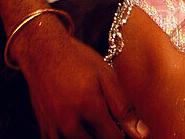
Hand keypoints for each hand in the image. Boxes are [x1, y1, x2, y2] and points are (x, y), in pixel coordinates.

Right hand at [14, 21, 147, 138]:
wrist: (42, 53)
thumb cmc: (78, 61)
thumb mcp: (107, 77)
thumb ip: (124, 108)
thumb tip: (141, 134)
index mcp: (89, 108)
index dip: (123, 136)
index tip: (123, 128)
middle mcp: (69, 124)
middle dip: (106, 135)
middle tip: (107, 119)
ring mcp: (54, 130)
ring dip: (91, 136)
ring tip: (93, 118)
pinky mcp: (45, 131)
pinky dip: (75, 137)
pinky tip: (79, 122)